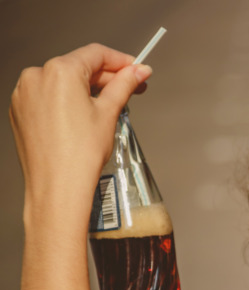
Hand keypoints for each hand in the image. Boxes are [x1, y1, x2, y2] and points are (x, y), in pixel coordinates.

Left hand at [10, 43, 150, 222]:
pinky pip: (48, 96)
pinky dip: (67, 100)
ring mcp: (24, 94)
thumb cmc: (80, 154)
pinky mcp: (20, 110)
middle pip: (78, 66)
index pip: (96, 54)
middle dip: (106, 77)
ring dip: (86, 88)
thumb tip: (138, 71)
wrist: (58, 186)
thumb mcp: (109, 113)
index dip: (121, 61)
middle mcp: (36, 76)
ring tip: (108, 106)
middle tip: (129, 88)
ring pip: (62, 81)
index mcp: (59, 71)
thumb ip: (124, 85)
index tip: (135, 70)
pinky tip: (84, 116)